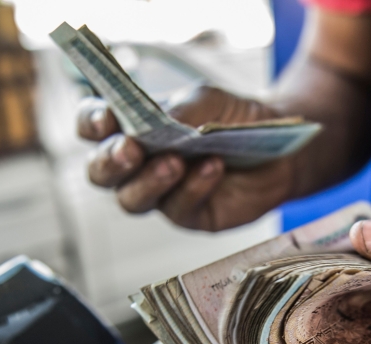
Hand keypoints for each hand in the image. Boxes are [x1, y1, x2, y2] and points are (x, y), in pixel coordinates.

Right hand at [77, 87, 297, 230]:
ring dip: (150, 180)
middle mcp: (138, 165)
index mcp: (132, 128)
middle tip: (130, 150)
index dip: (91, 124)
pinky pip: (179, 207)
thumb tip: (152, 125)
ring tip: (175, 162)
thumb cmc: (234, 118)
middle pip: (100, 173)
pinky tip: (213, 167)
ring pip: (132, 199)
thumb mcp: (205, 101)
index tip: (105, 120)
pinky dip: (194, 186)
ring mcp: (160, 194)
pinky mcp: (187, 215)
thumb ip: (176, 111)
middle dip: (111, 161)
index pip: (94, 128)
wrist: (280, 147)